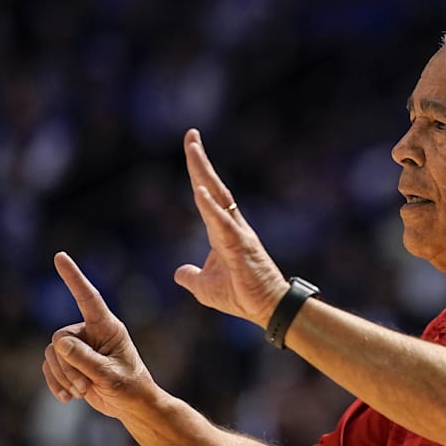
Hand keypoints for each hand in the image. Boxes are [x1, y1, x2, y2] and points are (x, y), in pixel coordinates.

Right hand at [42, 252, 155, 417]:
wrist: (130, 405)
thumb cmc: (129, 387)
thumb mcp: (109, 375)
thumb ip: (85, 360)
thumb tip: (58, 343)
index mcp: (108, 327)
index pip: (88, 298)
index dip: (73, 277)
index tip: (60, 256)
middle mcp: (91, 332)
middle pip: (60, 338)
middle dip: (68, 367)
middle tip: (85, 386)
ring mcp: (79, 346)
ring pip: (51, 354)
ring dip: (63, 377)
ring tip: (83, 391)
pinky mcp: (69, 362)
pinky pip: (48, 367)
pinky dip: (55, 383)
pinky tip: (68, 398)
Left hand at [174, 129, 288, 327]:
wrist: (266, 309)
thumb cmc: (241, 295)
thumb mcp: (205, 287)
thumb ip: (190, 276)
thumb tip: (178, 272)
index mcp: (221, 230)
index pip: (207, 194)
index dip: (198, 172)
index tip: (191, 145)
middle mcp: (231, 225)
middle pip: (213, 187)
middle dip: (200, 162)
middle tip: (191, 135)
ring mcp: (237, 234)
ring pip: (218, 198)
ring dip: (204, 175)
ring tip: (193, 151)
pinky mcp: (241, 248)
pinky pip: (223, 225)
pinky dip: (211, 208)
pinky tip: (199, 193)